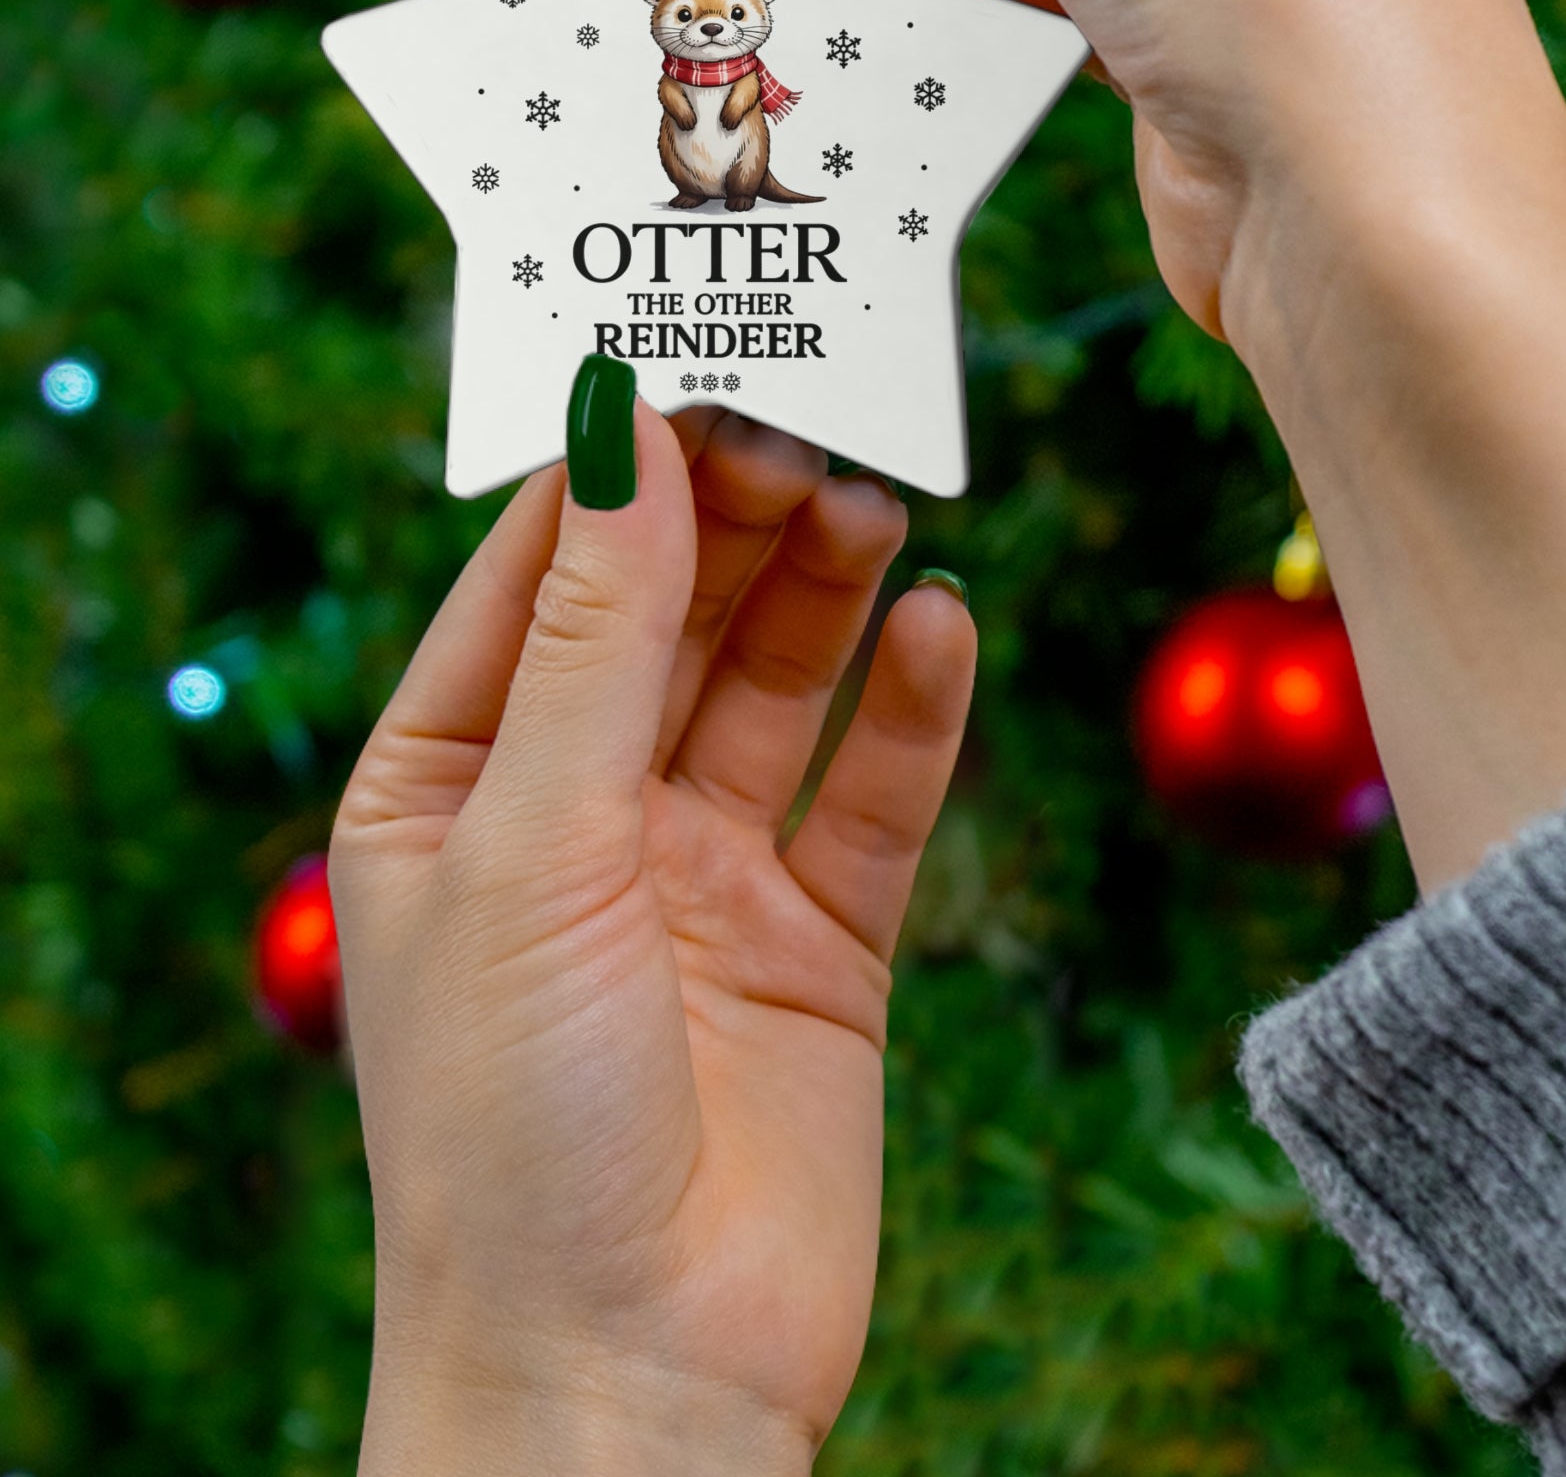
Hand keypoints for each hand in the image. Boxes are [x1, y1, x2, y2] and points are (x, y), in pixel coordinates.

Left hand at [329, 402, 974, 1474]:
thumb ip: (591, 638)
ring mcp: (705, 878)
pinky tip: (943, 627)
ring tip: (874, 501)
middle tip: (806, 422)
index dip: (609, 472)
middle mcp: (578, 818)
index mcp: (451, 789)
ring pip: (777, 685)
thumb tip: (619, 433)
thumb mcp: (529, 845)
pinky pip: (874, 794)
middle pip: (669, 617)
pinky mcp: (821, 942)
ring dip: (825, 590)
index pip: (534, 580)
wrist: (631, 1379)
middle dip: (732, 519)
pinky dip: (912, 709)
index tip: (687, 361)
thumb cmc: (513, 1127)